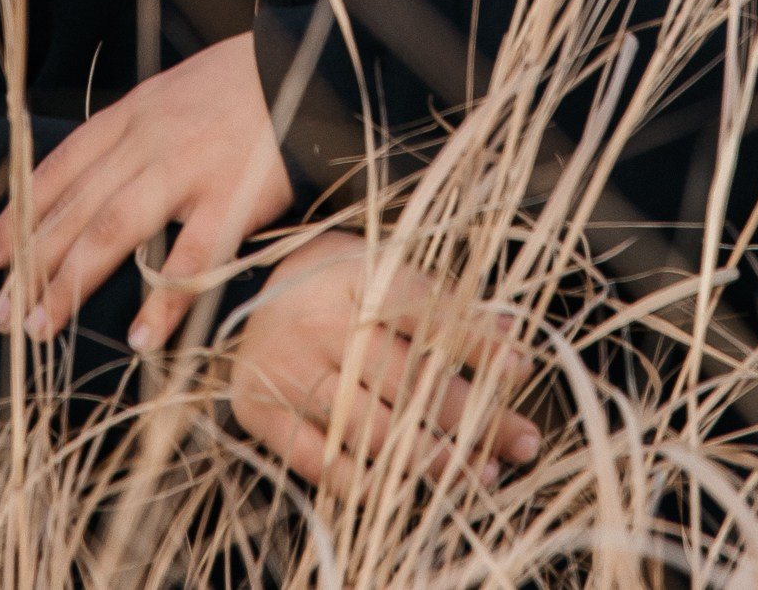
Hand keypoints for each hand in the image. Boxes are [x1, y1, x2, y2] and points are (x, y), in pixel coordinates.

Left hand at [0, 35, 294, 347]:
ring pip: (112, 230)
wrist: (309, 66)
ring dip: (71, 283)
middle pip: (75, 207)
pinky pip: (190, 257)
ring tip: (41, 327)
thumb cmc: (242, 87)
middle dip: (31, 263)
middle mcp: (148, 140)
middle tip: (2, 315)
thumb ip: (135, 134)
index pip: (61, 166)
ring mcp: (188, 168)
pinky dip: (162, 301)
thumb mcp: (174, 94)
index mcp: (133, 114)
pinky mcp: (232, 198)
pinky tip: (138, 338)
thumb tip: (93, 180)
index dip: (21, 212)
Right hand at [225, 237, 540, 492]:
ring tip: (479, 472)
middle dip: (472, 415)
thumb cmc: (328, 284)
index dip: (474, 341)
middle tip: (521, 439)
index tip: (520, 367)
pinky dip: (365, 483)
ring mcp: (288, 371)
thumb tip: (510, 329)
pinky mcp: (263, 414)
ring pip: (372, 427)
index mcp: (351, 276)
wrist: (236, 299)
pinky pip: (321, 462)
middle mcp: (319, 323)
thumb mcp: (378, 267)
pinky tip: (406, 491)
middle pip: (406, 378)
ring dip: (433, 456)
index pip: (423, 310)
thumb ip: (441, 299)